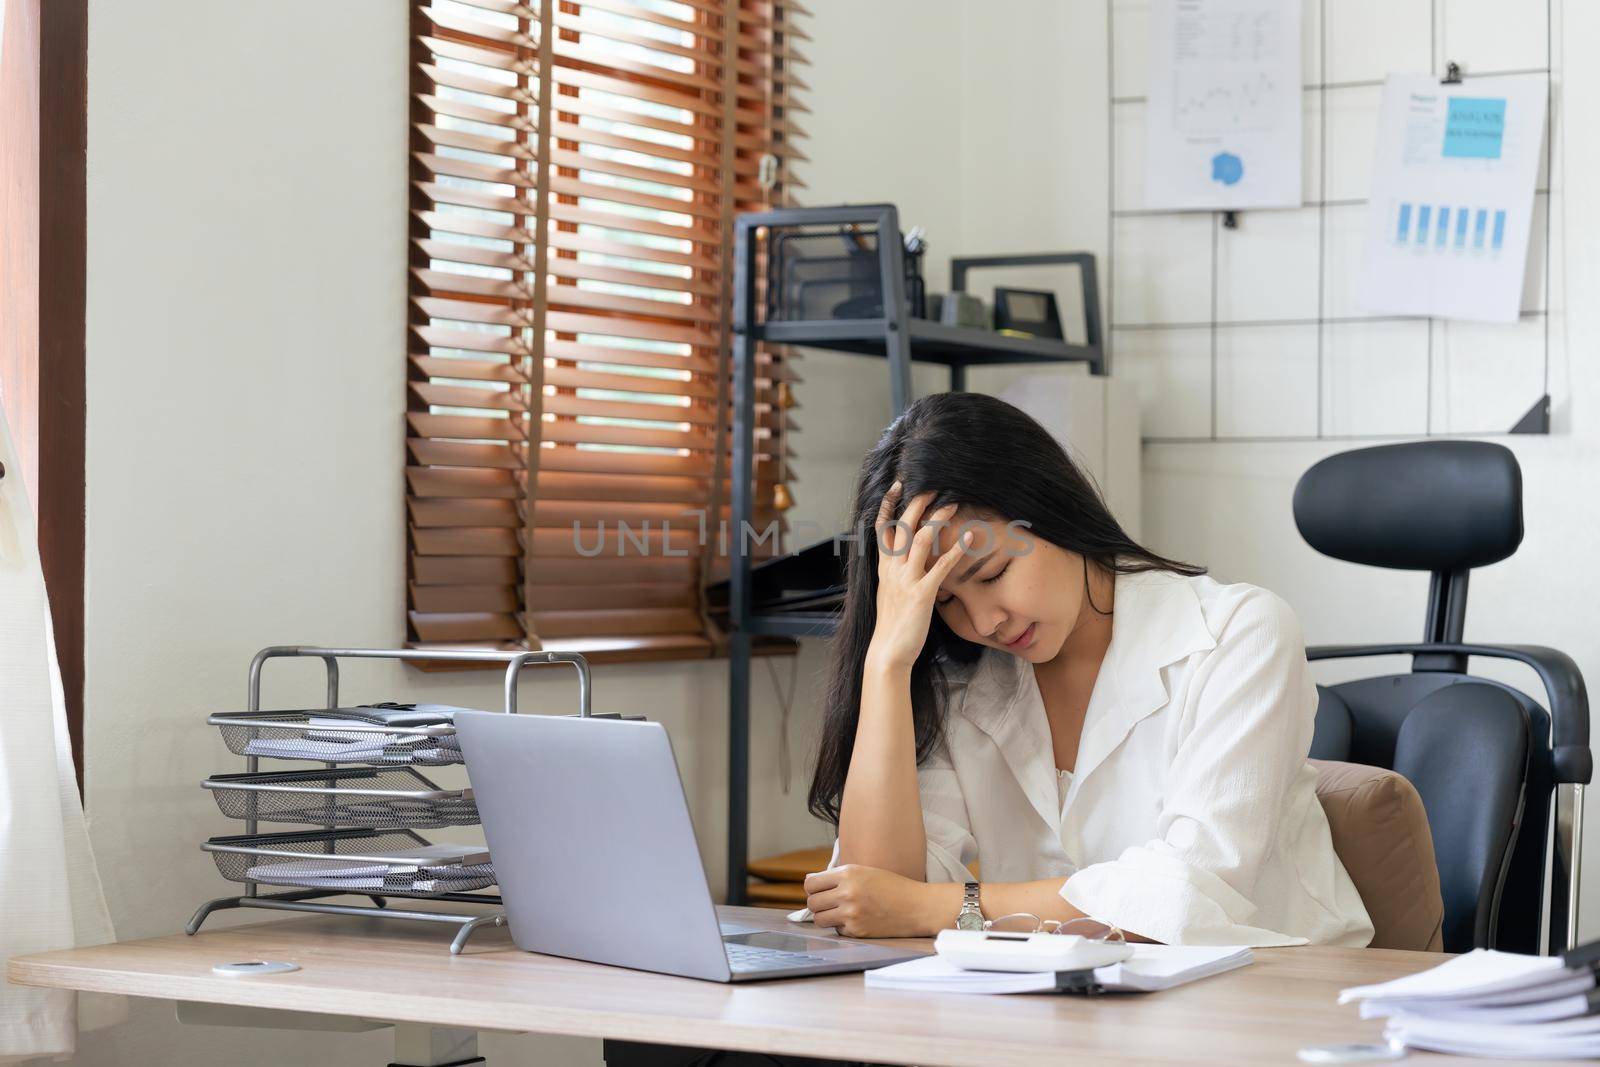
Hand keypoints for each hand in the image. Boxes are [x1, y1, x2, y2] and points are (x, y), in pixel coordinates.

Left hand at [803, 864, 955, 937]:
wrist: (916, 906)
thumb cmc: (891, 886)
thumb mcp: (864, 871)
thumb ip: (837, 876)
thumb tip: (809, 882)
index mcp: (848, 874)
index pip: (810, 884)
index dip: (812, 889)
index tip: (819, 891)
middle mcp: (847, 893)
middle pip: (811, 903)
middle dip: (817, 904)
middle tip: (829, 904)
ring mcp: (851, 914)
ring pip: (819, 919)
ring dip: (825, 917)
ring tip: (838, 913)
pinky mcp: (857, 931)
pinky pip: (837, 930)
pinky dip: (842, 927)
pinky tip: (856, 920)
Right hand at [867, 484, 970, 670]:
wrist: (888, 651)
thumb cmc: (893, 624)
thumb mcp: (889, 593)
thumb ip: (896, 574)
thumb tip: (907, 561)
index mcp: (884, 568)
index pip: (881, 528)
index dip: (888, 505)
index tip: (897, 486)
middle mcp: (892, 569)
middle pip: (902, 526)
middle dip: (917, 502)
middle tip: (933, 485)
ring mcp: (906, 580)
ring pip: (920, 539)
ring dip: (938, 519)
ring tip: (954, 504)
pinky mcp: (921, 594)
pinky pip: (940, 566)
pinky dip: (956, 550)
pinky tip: (970, 538)